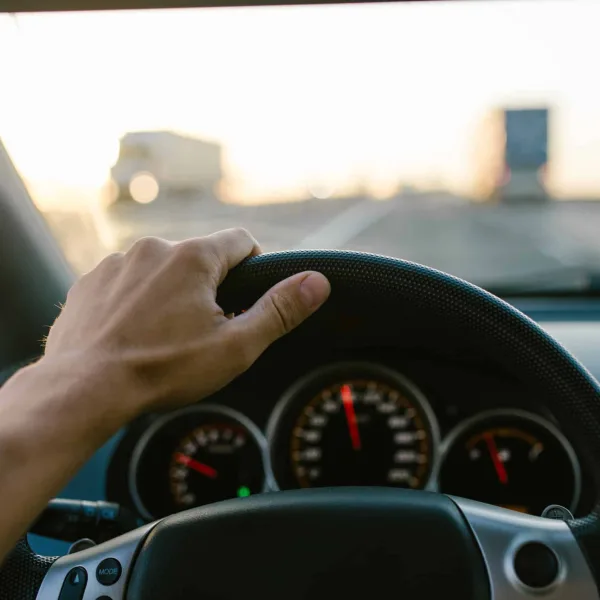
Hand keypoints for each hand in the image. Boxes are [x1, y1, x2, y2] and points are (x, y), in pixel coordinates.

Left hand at [43, 229, 329, 416]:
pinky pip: (126, 283)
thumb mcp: (235, 346)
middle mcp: (153, 249)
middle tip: (206, 330)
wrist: (82, 390)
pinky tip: (134, 335)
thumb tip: (318, 281)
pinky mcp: (90, 284)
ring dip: (170, 294)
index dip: (254, 267)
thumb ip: (279, 310)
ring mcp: (116, 264)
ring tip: (165, 337)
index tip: (247, 298)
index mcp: (192, 257)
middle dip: (209, 287)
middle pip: (199, 258)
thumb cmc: (162, 369)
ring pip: (161, 271)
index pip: (241, 241)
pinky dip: (136, 302)